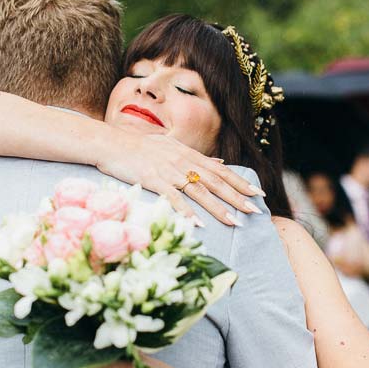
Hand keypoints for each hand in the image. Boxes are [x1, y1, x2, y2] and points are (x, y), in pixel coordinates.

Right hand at [95, 134, 262, 225]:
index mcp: (188, 154)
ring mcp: (168, 172)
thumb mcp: (170, 146)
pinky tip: (198, 224)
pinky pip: (174, 199)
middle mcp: (182, 162)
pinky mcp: (153, 180)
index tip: (258, 193)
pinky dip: (187, 211)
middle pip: (215, 182)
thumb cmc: (138, 146)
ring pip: (199, 191)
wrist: (110, 143)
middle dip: (237, 197)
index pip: (220, 170)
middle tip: (255, 211)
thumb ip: (195, 156)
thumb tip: (218, 163)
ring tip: (235, 221)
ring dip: (218, 208)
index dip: (240, 182)